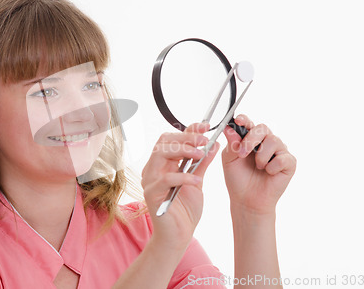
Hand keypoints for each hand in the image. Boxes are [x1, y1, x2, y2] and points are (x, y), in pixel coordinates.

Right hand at [141, 123, 218, 250]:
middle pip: (164, 141)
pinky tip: (197, 181)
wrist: (179, 236)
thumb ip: (202, 163)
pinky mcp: (152, 194)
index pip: (172, 138)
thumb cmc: (185, 210)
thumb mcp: (197, 181)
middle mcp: (153, 169)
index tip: (206, 126)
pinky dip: (183, 177)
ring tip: (200, 154)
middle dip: (186, 138)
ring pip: (160, 154)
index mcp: (163, 163)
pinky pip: (166, 179)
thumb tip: (213, 144)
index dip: (188, 130)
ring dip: (183, 151)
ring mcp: (150, 180)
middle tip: (204, 140)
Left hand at [222, 114, 295, 214]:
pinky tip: (269, 173)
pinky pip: (283, 158)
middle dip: (251, 139)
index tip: (238, 120)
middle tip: (242, 153)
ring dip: (261, 156)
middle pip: (263, 128)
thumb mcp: (229, 160)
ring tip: (258, 167)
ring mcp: (279, 151)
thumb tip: (229, 128)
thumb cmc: (238, 179)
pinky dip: (272, 167)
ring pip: (274, 141)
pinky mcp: (289, 163)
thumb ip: (231, 144)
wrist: (247, 200)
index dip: (245, 120)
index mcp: (251, 138)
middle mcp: (266, 142)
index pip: (249, 124)